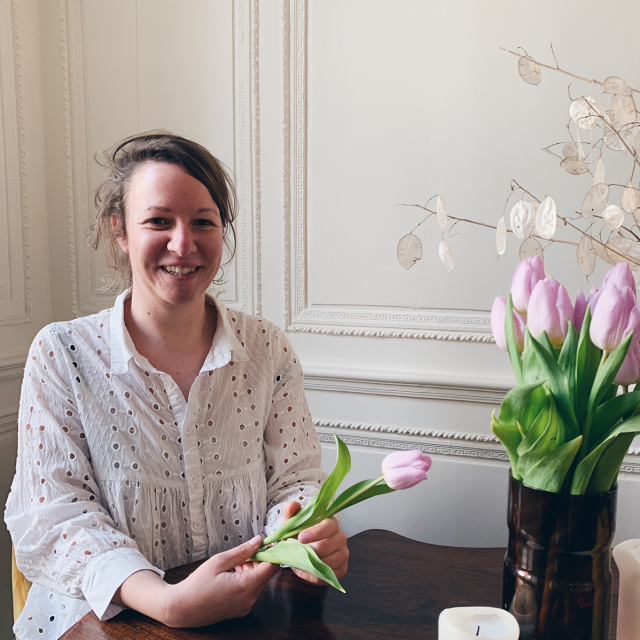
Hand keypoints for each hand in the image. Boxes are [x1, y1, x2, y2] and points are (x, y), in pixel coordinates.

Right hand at [163, 535, 278, 626]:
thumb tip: (258, 541)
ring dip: (251, 570)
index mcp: (245, 587)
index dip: (271, 553)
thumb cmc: (197, 585)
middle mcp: (249, 600)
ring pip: (258, 582)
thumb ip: (242, 551)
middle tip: (243, 554)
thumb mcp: (219, 561)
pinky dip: (246, 580)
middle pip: (265, 574)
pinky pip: (250, 591)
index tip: (266, 544)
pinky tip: (232, 575)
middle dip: (258, 561)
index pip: (272, 567)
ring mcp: (245, 607)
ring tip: (233, 565)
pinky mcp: (241, 610)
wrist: (181, 608)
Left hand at [282, 500, 348, 584]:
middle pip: (329, 545)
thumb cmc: (298, 536)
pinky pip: (329, 575)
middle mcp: (341, 537)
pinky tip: (306, 570)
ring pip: (330, 561)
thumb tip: (292, 505)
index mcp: (331, 523)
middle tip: (299, 552)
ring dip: (312, 563)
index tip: (301, 538)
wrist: (301, 552)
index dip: (315, 532)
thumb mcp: (292, 524)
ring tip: (300, 561)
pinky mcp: (342, 569)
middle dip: (311, 550)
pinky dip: (314, 575)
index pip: (329, 526)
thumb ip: (291, 513)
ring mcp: (343, 554)